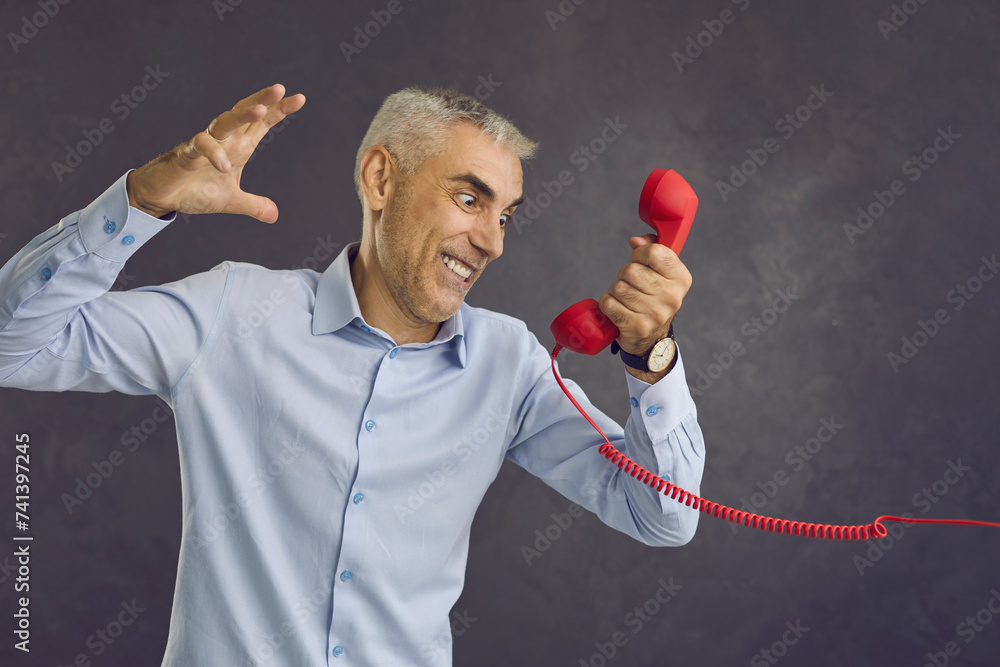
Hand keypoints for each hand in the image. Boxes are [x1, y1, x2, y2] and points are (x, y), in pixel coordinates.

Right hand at [126, 83, 305, 222]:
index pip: (261, 124)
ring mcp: (205, 144)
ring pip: (224, 122)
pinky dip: (214, 154)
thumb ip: (253, 205)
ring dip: (242, 115)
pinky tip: (225, 167)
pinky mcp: (186, 154)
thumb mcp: (231, 201)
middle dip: (262, 101)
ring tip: (260, 110)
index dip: (278, 111)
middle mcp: (224, 140)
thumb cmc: (195, 191)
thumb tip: (274, 215)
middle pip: (244, 113)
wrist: (163, 197)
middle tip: (280, 89)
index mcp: (238, 147)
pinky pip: (201, 146)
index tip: (299, 98)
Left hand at [598, 233, 691, 357]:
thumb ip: (652, 249)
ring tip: (626, 298)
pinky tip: (617, 308)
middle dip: (625, 274)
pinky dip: (607, 304)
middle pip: (631, 270)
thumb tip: (635, 241)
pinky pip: (609, 304)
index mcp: (681, 279)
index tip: (640, 261)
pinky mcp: (637, 327)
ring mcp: (655, 314)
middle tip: (631, 284)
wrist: (653, 339)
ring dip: (616, 291)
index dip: (640, 253)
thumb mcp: (661, 274)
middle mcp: (672, 297)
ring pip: (618, 287)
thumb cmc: (654, 298)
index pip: (655, 252)